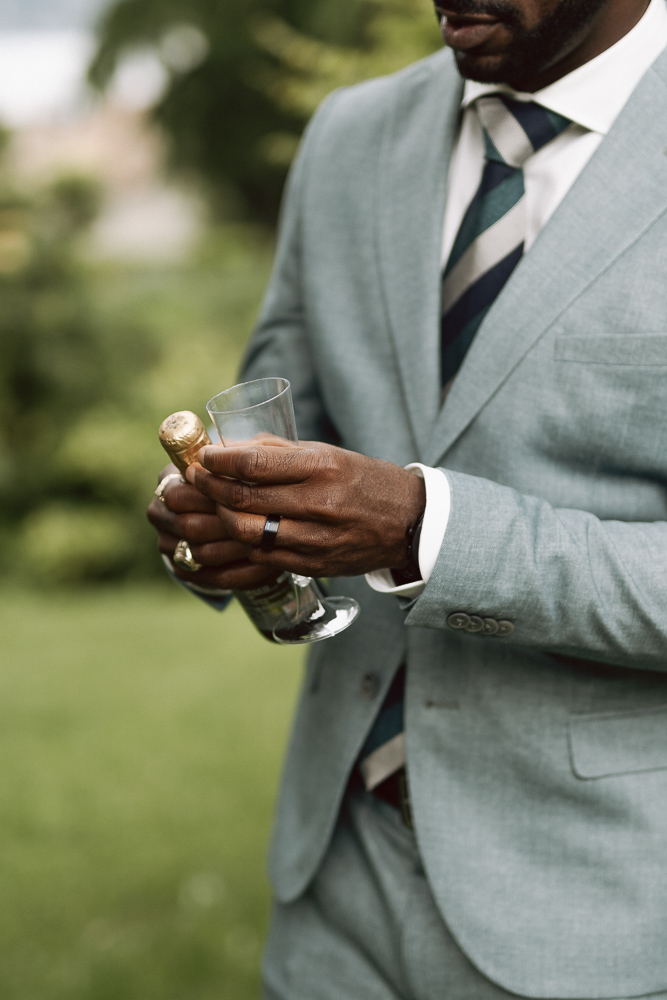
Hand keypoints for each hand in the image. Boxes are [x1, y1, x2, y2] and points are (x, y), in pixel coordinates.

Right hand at [146, 464, 277, 589]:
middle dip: (229, 524)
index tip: (247, 494)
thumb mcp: (236, 462)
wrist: (231, 514)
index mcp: (167, 482)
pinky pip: (216, 577)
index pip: (178, 494)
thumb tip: (239, 454)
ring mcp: (170, 545)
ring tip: (269, 542)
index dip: (213, 496)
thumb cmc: (237, 481)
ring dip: (239, 548)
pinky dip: (244, 571)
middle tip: (262, 521)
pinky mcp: (187, 571)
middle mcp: (161, 514)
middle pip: (190, 526)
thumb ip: (235, 454)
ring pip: (204, 553)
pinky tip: (267, 563)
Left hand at [185, 442, 425, 577]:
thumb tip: (232, 448)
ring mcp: (316, 539)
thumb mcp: (328, 454)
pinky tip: (236, 530)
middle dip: (210, 487)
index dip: (219, 461)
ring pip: (247, 532)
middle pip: (244, 498)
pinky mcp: (313, 564)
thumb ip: (280, 452)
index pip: (254, 464)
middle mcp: (319, 504)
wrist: (409, 522)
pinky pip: (264, 556)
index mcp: (322, 467)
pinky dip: (243, 543)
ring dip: (221, 517)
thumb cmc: (364, 481)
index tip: (205, 457)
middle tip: (197, 478)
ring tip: (214, 505)